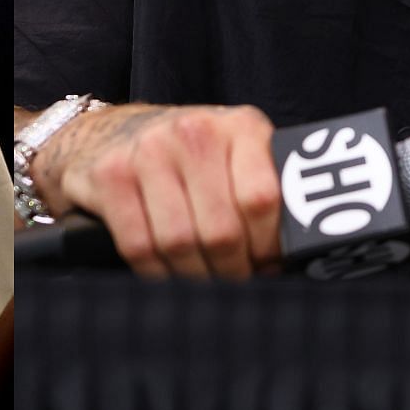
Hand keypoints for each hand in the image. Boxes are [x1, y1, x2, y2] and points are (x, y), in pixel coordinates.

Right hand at [28, 103, 281, 279]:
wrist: (112, 133)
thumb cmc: (190, 158)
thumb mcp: (238, 157)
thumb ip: (267, 192)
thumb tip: (298, 255)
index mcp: (241, 126)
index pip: (261, 200)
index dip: (267, 247)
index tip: (267, 267)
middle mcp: (194, 131)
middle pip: (221, 231)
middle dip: (233, 271)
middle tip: (236, 283)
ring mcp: (148, 150)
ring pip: (180, 243)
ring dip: (196, 278)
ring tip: (207, 283)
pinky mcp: (111, 175)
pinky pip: (139, 246)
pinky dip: (157, 274)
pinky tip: (170, 274)